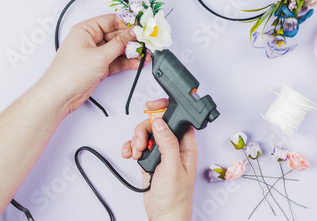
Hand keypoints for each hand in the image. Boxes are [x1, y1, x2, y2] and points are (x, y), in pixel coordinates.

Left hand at [40, 14, 150, 115]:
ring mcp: (95, 54)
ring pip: (118, 49)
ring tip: (145, 55)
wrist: (60, 96)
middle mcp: (90, 40)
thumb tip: (133, 33)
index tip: (142, 27)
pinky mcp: (99, 66)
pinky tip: (136, 63)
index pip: (111, 21)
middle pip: (117, 35)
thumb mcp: (99, 55)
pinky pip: (116, 61)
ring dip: (132, 52)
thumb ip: (119, 43)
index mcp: (86, 30)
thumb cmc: (69, 74)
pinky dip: (127, 62)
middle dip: (132, 40)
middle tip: (147, 43)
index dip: (128, 23)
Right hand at [122, 99, 197, 220]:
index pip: (177, 118)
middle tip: (142, 143)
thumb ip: (167, 142)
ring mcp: (161, 152)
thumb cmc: (176, 196)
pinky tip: (131, 155)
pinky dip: (131, 147)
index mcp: (186, 145)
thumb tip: (160, 122)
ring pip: (146, 133)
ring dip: (137, 139)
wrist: (164, 215)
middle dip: (145, 129)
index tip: (152, 107)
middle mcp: (174, 146)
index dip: (165, 109)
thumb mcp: (172, 166)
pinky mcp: (150, 159)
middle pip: (157, 123)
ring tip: (137, 153)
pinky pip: (138, 145)